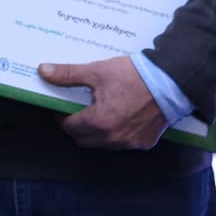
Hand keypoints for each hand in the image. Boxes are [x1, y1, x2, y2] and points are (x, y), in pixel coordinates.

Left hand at [40, 56, 169, 149]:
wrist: (172, 81)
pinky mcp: (145, 142)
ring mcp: (131, 143)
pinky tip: (115, 118)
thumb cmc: (134, 76)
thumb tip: (43, 71)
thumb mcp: (97, 71)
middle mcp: (114, 138)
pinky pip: (122, 144)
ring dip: (94, 133)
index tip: (61, 106)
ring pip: (102, 144)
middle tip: (75, 111)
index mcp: (99, 122)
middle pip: (83, 140)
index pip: (69, 127)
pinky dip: (114, 135)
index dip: (61, 116)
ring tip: (95, 113)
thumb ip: (67, 74)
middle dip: (75, 127)